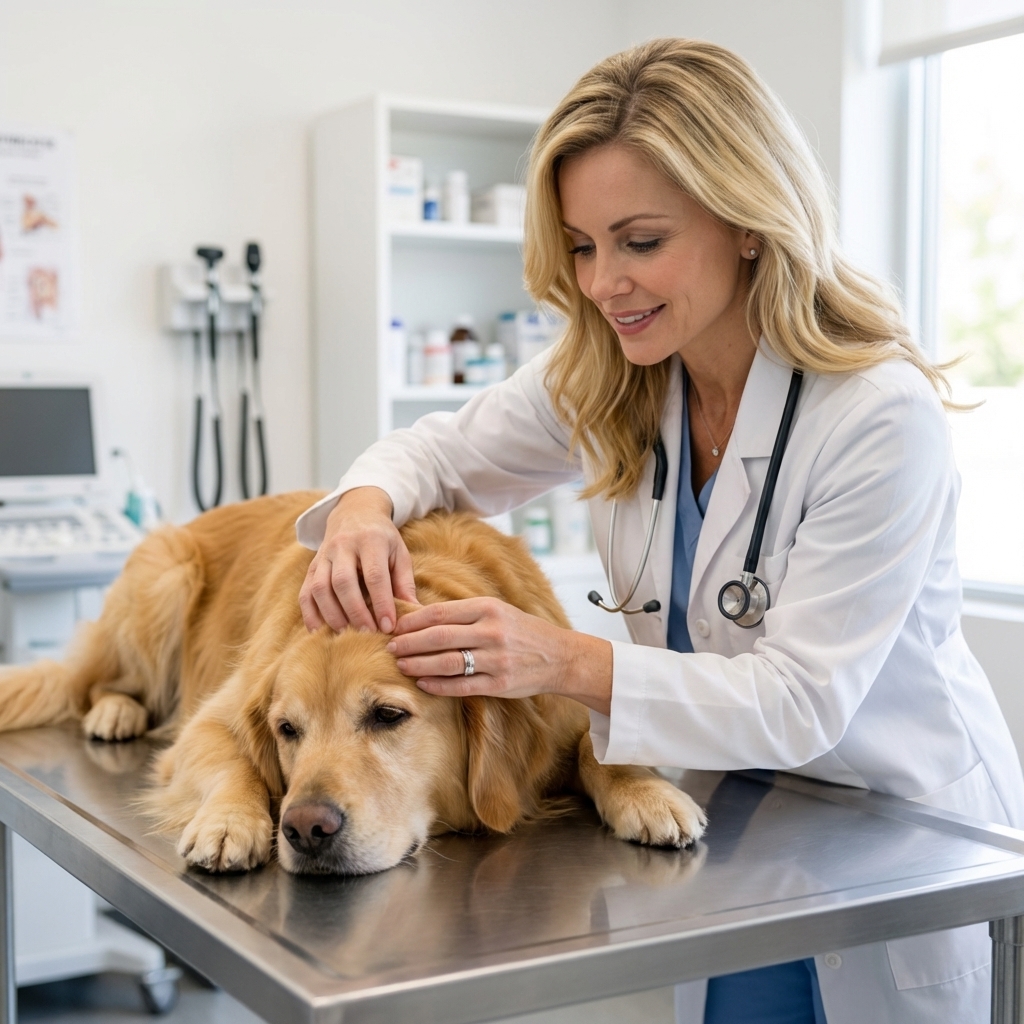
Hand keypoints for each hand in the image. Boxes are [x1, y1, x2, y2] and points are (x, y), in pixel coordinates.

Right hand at [299, 487, 416, 633]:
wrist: (355, 512)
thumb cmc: (383, 539)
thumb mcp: (399, 553)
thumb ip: (405, 582)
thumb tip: (415, 612)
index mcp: (371, 540)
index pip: (375, 575)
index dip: (381, 603)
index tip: (388, 626)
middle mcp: (343, 546)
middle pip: (344, 582)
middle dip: (355, 612)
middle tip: (368, 634)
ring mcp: (323, 555)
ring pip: (320, 587)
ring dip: (332, 615)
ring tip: (347, 635)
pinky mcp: (311, 566)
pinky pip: (305, 591)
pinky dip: (310, 614)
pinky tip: (320, 631)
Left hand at [386, 597, 612, 713]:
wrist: (559, 656)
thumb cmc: (521, 631)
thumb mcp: (497, 611)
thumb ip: (464, 613)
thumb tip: (420, 617)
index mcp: (488, 608)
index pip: (440, 613)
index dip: (413, 621)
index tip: (395, 627)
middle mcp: (492, 632)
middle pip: (439, 637)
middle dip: (410, 643)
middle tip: (390, 648)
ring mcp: (496, 659)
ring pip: (447, 662)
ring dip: (419, 665)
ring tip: (402, 666)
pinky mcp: (500, 684)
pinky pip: (462, 685)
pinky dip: (439, 685)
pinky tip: (423, 684)